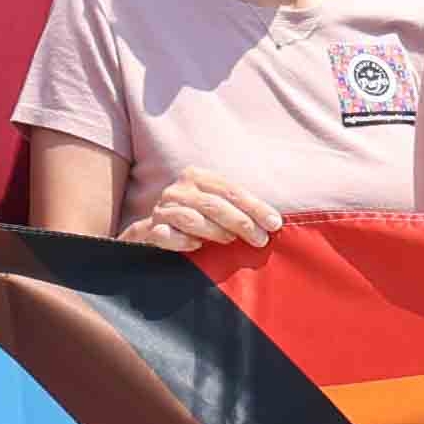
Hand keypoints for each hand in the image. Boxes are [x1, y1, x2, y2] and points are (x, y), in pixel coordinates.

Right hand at [117, 168, 284, 253]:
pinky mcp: (149, 230)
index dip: (255, 207)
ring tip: (231, 241)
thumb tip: (274, 222)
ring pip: (192, 218)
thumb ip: (239, 208)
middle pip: (214, 204)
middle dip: (241, 222)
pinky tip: (196, 246)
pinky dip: (182, 240)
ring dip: (215, 231)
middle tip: (260, 240)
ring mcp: (162, 209)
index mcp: (197, 177)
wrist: (152, 233)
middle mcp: (178, 189)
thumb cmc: (196, 219)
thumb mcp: (217, 206)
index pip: (231, 190)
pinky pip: (165, 234)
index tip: (275, 224)